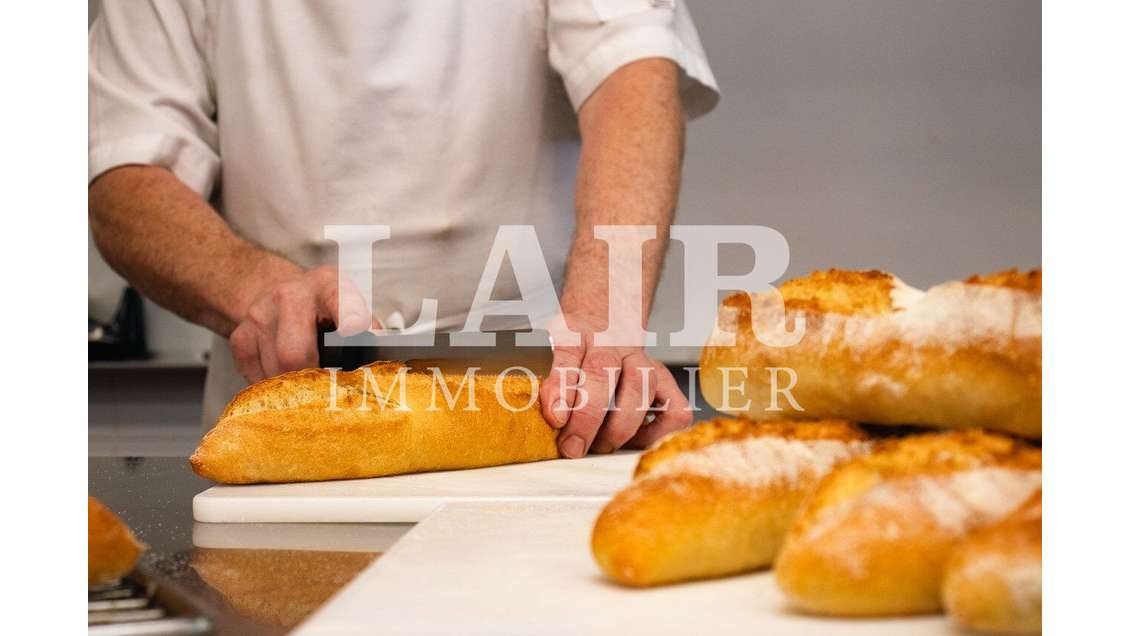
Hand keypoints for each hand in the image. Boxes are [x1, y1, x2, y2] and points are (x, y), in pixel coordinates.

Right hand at [229, 265, 372, 381]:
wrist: (283, 294)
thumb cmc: (327, 309)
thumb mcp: (351, 307)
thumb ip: (368, 330)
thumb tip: (383, 357)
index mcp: (327, 284)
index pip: (338, 300)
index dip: (348, 317)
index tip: (355, 332)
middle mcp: (290, 295)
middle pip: (295, 352)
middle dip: (314, 379)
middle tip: (330, 390)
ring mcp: (260, 315)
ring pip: (276, 370)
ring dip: (296, 387)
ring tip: (312, 384)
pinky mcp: (240, 336)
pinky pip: (257, 377)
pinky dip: (275, 386)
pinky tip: (288, 377)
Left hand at [538, 313, 691, 457]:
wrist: (610, 317)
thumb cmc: (581, 345)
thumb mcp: (554, 352)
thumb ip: (554, 382)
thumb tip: (555, 416)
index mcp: (579, 332)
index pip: (569, 351)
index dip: (563, 388)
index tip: (556, 418)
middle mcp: (614, 342)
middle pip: (604, 370)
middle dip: (589, 418)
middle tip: (574, 447)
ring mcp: (645, 361)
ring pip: (642, 388)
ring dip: (620, 426)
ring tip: (601, 445)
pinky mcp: (666, 380)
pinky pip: (676, 410)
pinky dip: (659, 432)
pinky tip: (636, 438)